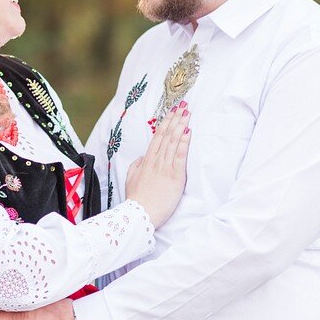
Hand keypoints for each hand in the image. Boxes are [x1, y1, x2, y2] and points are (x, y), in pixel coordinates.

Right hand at [124, 103, 191, 226]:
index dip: (165, 123)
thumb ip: (137, 165)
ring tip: (187, 113)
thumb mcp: (131, 179)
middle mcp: (156, 161)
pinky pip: (180, 155)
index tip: (171, 112)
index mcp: (146, 161)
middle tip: (183, 105)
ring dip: (181, 125)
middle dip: (175, 119)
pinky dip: (184, 142)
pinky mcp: (175, 176)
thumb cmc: (137, 199)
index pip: (157, 137)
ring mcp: (165, 167)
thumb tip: (143, 157)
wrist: (140, 214)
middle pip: (167, 135)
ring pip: (173, 141)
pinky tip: (188, 131)